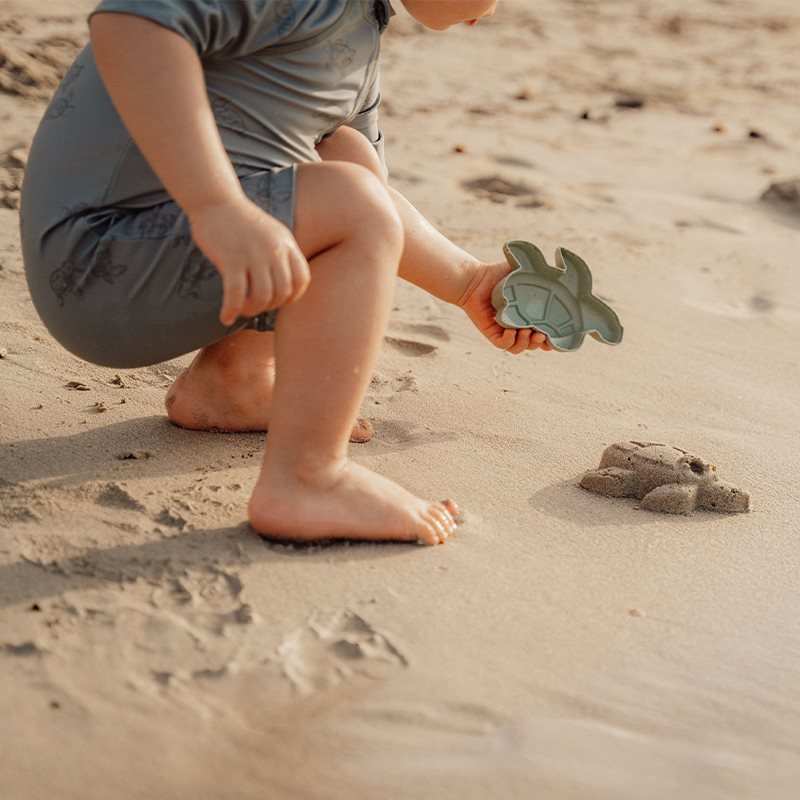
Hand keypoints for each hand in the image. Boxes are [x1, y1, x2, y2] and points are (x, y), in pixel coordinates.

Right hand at [189, 195, 309, 326]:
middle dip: (270, 306)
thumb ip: (281, 254)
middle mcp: (274, 250)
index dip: (293, 295)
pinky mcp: (231, 259)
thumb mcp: (272, 233)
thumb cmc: (241, 221)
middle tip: (255, 306)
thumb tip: (285, 286)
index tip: (279, 300)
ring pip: (263, 296)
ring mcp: (253, 254)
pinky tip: (225, 317)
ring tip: (242, 310)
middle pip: (283, 292)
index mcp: (286, 243)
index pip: (302, 279)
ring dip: (253, 310)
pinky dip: (231, 310)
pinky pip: (236, 294)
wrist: (215, 200)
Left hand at [457, 261, 552, 353]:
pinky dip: (509, 341)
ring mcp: (504, 331)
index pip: (543, 333)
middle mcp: (517, 326)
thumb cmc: (498, 273)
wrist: (475, 278)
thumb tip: (562, 268)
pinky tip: (512, 331)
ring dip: (526, 344)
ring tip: (528, 332)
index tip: (556, 335)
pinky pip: (503, 344)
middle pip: (532, 344)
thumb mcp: (524, 271)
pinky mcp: (491, 333)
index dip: (551, 338)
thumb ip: (542, 270)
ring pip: (518, 347)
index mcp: (527, 316)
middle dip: (539, 343)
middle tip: (541, 334)